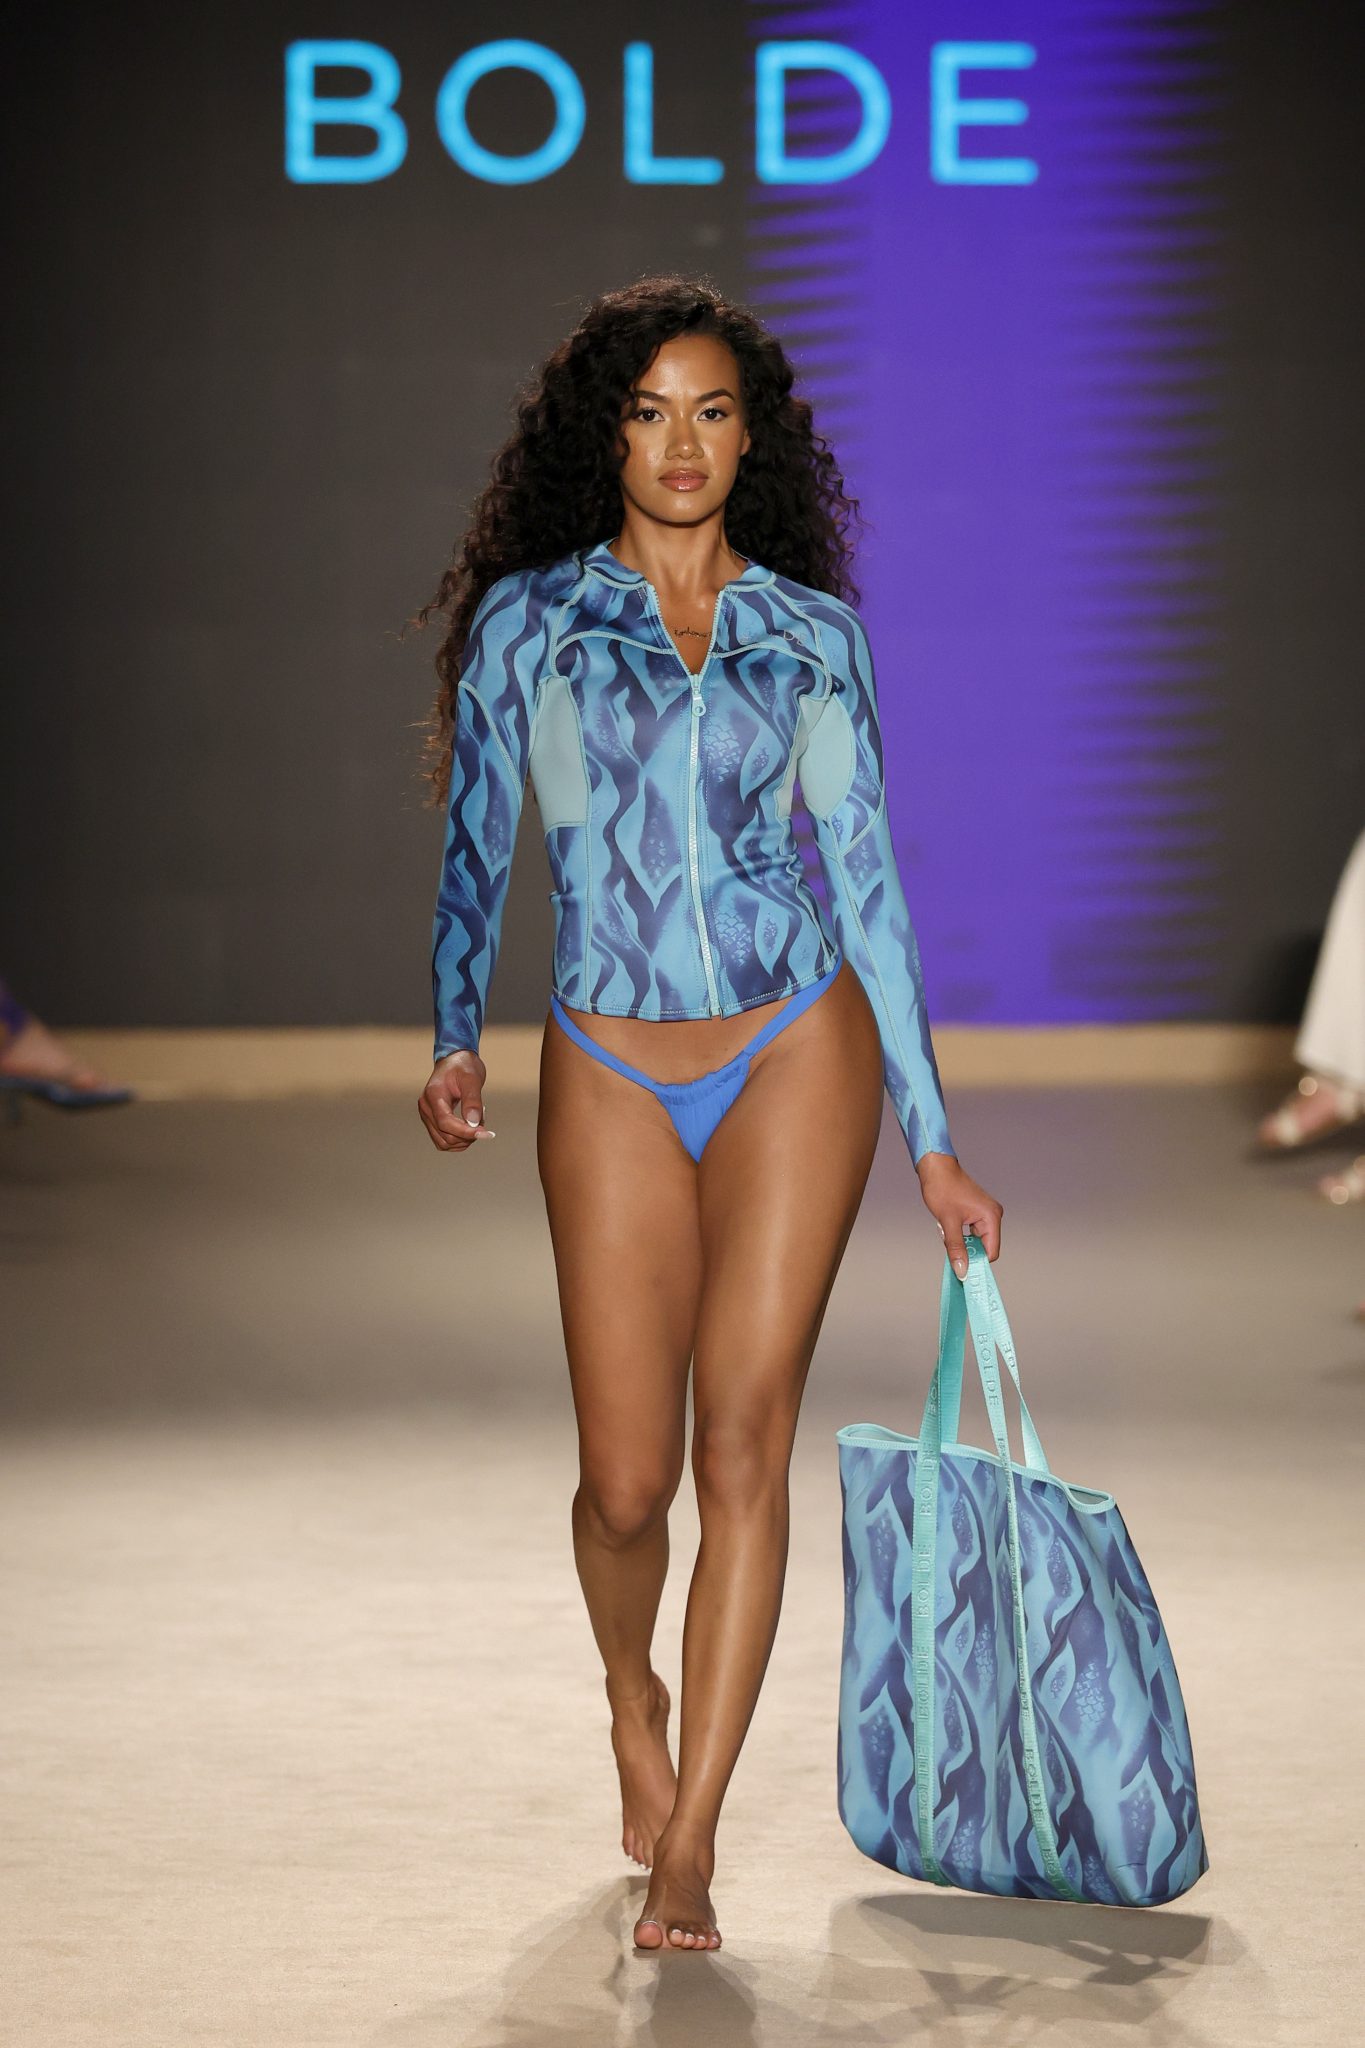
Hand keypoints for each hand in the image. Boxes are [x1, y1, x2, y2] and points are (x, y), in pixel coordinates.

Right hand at [418, 1050, 497, 1151]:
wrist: (455, 1060)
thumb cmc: (463, 1066)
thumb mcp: (472, 1079)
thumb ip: (472, 1101)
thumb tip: (474, 1123)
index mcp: (433, 1095)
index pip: (445, 1122)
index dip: (466, 1132)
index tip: (486, 1133)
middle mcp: (426, 1107)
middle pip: (445, 1136)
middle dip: (468, 1136)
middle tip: (485, 1124)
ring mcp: (427, 1115)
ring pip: (444, 1142)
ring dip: (464, 1140)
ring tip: (477, 1122)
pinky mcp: (432, 1120)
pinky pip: (443, 1140)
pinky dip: (459, 1139)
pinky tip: (470, 1125)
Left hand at [915, 1152, 1002, 1275]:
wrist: (935, 1167)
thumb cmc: (943, 1188)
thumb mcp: (948, 1222)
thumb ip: (956, 1248)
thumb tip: (962, 1270)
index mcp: (991, 1217)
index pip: (991, 1252)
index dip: (978, 1263)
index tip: (963, 1270)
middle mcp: (992, 1215)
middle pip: (983, 1247)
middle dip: (965, 1249)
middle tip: (948, 1241)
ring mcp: (985, 1213)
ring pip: (975, 1240)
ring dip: (959, 1240)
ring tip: (947, 1226)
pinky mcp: (976, 1212)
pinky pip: (970, 1232)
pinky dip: (958, 1233)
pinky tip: (947, 1223)